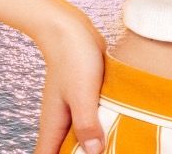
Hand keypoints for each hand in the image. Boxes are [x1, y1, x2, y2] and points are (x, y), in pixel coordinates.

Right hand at [32, 10, 108, 153]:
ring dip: (92, 148)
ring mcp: (73, 112)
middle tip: (105, 152)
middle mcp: (61, 122)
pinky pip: (92, 125)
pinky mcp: (86, 103)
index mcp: (54, 125)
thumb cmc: (72, 58)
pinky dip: (100, 133)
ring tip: (114, 149)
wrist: (70, 29)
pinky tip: (116, 134)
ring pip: (80, 141)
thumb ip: (86, 124)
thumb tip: (93, 152)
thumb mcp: (81, 93)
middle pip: (64, 152)